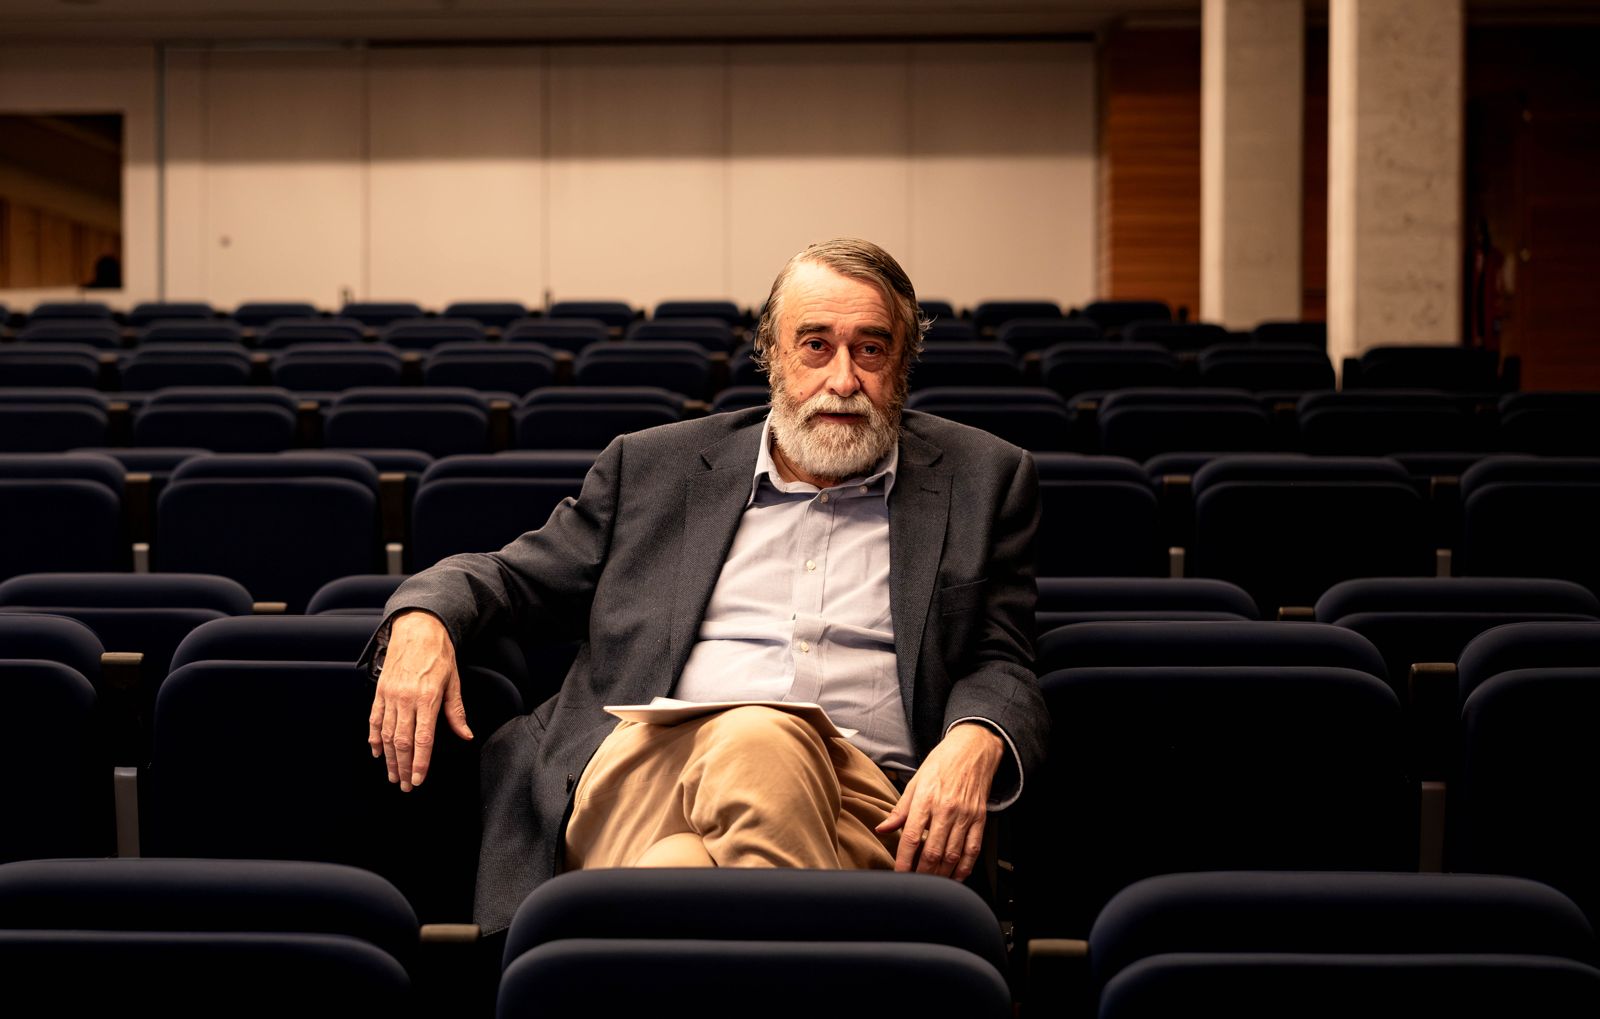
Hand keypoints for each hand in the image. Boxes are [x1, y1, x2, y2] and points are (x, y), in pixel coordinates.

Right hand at [367, 610, 471, 791]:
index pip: (423, 738)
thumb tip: (465, 735)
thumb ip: (456, 712)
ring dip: (389, 759)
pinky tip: (378, 752)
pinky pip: (374, 719)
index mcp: (427, 698)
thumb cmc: (439, 654)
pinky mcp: (380, 691)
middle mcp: (406, 698)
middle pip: (402, 741)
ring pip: (386, 734)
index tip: (419, 779)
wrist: (417, 628)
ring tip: (393, 776)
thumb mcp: (453, 681)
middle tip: (406, 786)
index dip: (421, 762)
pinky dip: (374, 738)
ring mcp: (390, 695)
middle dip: (404, 767)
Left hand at [875, 723, 1002, 879]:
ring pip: (953, 855)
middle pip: (932, 851)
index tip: (898, 874)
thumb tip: (883, 829)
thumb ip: (900, 810)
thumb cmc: (941, 764)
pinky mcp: (980, 819)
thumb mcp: (915, 782)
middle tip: (915, 884)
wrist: (972, 749)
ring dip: (941, 874)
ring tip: (931, 883)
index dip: (904, 861)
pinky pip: (973, 850)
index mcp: (925, 799)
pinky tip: (956, 876)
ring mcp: (965, 815)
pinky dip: (964, 867)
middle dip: (922, 873)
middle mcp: (946, 809)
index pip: (912, 838)